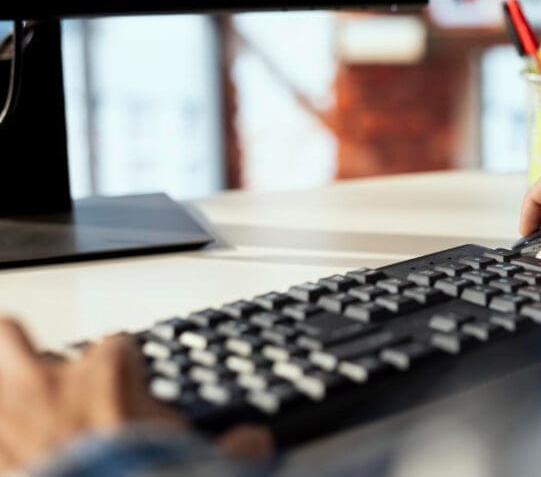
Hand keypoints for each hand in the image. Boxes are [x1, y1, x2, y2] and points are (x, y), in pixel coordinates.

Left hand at [0, 318, 272, 472]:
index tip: (129, 395)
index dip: (123, 370)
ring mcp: (5, 411)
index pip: (117, 347)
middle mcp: (47, 382)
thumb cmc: (136, 476)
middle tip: (38, 383)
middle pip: (14, 336)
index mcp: (106, 374)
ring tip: (9, 401)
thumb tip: (256, 444)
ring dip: (0, 377)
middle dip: (23, 356)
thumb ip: (230, 448)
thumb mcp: (196, 461)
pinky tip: (4, 451)